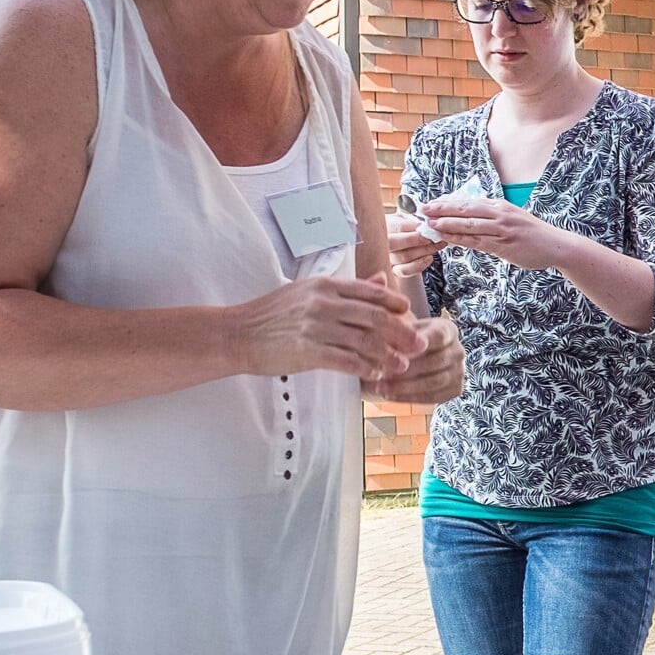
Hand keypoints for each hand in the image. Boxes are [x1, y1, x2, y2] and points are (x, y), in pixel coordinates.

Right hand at [229, 274, 423, 381]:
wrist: (236, 334)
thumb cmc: (273, 314)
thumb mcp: (308, 292)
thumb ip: (347, 289)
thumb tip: (382, 280)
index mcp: (325, 285)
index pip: (370, 291)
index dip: (394, 303)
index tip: (409, 313)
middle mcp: (323, 303)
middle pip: (374, 316)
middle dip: (401, 332)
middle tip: (418, 344)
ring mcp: (316, 327)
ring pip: (365, 341)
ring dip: (387, 355)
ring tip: (401, 365)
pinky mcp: (308, 351)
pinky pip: (346, 361)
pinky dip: (365, 368)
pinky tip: (375, 374)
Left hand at [362, 317, 463, 404]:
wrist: (406, 359)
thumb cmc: (401, 342)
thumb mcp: (398, 332)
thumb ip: (397, 336)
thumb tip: (396, 348)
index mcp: (447, 330)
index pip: (439, 336)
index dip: (421, 343)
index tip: (401, 350)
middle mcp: (457, 350)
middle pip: (436, 361)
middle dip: (408, 369)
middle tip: (382, 373)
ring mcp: (458, 371)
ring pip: (435, 381)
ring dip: (406, 386)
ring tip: (382, 387)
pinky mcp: (454, 390)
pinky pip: (433, 397)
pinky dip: (410, 397)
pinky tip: (390, 395)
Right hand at [385, 210, 443, 277]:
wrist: (407, 247)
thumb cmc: (408, 230)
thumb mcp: (409, 220)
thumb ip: (414, 220)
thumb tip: (425, 221)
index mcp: (386, 226)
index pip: (396, 226)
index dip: (413, 227)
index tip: (426, 227)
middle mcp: (382, 243)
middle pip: (392, 242)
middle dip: (414, 240)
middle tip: (429, 238)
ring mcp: (387, 258)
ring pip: (403, 256)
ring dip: (424, 250)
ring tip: (437, 245)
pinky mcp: (394, 271)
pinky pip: (405, 270)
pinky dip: (419, 265)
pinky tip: (429, 258)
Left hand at [421, 197, 574, 270]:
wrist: (556, 245)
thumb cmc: (532, 234)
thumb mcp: (512, 218)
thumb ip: (492, 217)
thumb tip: (469, 216)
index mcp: (500, 205)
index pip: (468, 202)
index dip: (447, 203)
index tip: (430, 203)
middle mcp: (500, 214)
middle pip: (465, 209)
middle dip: (442, 209)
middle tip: (422, 209)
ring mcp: (502, 230)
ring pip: (469, 225)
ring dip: (447, 224)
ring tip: (429, 224)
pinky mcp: (504, 245)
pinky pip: (478, 242)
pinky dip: (461, 239)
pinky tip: (447, 239)